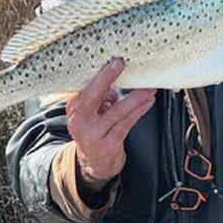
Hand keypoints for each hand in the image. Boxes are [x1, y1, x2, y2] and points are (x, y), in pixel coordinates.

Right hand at [66, 59, 155, 187]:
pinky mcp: (108, 145)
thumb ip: (100, 96)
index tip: (114, 61)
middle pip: (93, 96)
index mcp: (74, 109)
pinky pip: (127, 123)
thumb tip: (115, 84)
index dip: (100, 75)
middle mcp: (79, 122)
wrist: (94, 161)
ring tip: (149, 87)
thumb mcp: (91, 112)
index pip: (85, 89)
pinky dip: (139, 110)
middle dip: (106, 78)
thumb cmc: (95, 128)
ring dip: (135, 97)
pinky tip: (148, 102)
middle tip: (120, 64)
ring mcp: (93, 135)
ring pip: (117, 111)